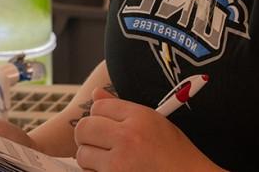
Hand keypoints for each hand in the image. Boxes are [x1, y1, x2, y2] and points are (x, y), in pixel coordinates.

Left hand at [72, 88, 221, 171]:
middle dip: (88, 136)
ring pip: (82, 154)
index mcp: (140, 117)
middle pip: (84, 128)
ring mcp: (119, 164)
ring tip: (111, 163)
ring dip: (91, 159)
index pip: (98, 107)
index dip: (99, 117)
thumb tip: (96, 94)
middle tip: (99, 145)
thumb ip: (123, 109)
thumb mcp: (156, 123)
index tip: (105, 126)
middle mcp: (128, 137)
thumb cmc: (176, 156)